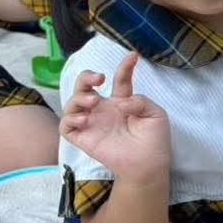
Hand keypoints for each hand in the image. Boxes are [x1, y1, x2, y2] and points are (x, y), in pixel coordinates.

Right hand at [60, 52, 172, 183]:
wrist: (148, 165)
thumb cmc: (154, 141)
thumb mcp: (156, 115)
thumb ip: (141, 101)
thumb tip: (121, 101)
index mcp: (122, 102)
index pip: (119, 81)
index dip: (125, 68)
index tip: (133, 56)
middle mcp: (104, 110)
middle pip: (85, 87)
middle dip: (86, 77)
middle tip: (99, 78)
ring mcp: (92, 123)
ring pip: (72, 104)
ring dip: (78, 97)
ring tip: (93, 101)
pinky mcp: (84, 138)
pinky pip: (66, 126)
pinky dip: (70, 119)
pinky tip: (84, 119)